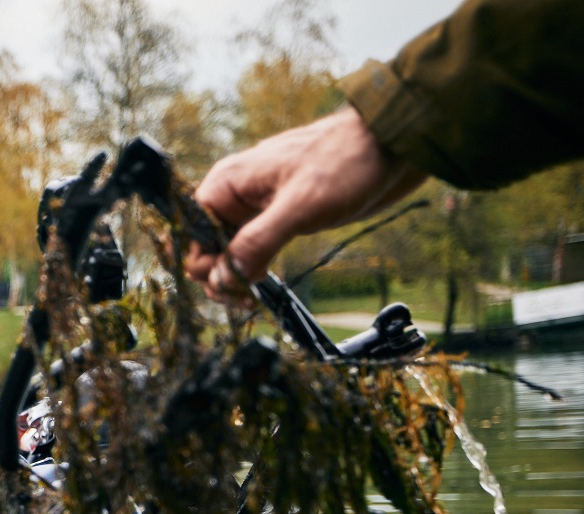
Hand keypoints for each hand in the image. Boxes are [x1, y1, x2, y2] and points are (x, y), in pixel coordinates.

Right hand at [185, 106, 425, 294]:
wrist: (393, 146)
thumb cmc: (347, 162)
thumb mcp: (300, 206)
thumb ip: (256, 242)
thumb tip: (222, 277)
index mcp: (228, 182)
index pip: (190, 232)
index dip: (203, 262)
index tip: (230, 284)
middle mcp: (236, 196)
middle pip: (204, 246)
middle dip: (217, 275)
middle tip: (243, 298)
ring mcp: (256, 209)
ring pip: (226, 252)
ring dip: (233, 277)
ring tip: (251, 298)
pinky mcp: (278, 219)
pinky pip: (250, 250)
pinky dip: (251, 271)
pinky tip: (260, 287)